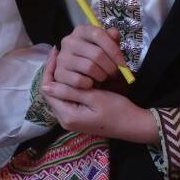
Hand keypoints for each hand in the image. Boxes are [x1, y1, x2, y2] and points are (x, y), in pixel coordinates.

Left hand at [40, 51, 157, 143]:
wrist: (133, 125)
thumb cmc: (117, 111)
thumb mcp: (94, 98)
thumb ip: (70, 92)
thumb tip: (46, 85)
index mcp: (67, 116)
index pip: (47, 91)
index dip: (48, 70)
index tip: (55, 54)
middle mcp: (65, 119)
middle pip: (52, 92)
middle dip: (54, 72)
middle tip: (59, 54)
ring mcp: (72, 118)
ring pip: (59, 93)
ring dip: (61, 77)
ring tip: (65, 59)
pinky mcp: (78, 116)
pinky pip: (68, 97)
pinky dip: (69, 84)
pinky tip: (75, 72)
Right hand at [52, 25, 124, 88]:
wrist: (83, 76)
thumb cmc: (98, 60)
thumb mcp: (107, 48)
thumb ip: (112, 40)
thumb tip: (114, 33)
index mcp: (81, 31)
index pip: (98, 34)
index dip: (114, 49)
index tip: (123, 64)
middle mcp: (69, 41)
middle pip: (97, 53)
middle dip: (110, 67)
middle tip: (115, 74)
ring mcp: (62, 57)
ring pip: (90, 68)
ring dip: (101, 76)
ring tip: (104, 77)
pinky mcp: (58, 73)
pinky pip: (79, 81)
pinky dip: (90, 84)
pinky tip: (92, 84)